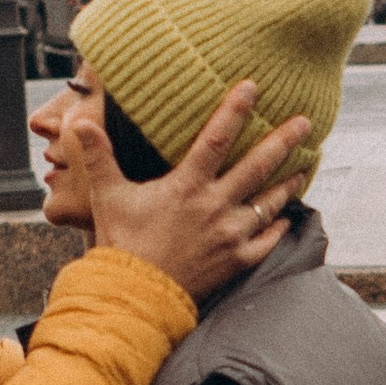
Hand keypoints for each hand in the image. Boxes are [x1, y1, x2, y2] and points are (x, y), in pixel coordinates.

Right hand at [82, 80, 311, 304]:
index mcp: (186, 186)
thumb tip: (79, 122)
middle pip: (257, 166)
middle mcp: (214, 207)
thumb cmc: (120, 244)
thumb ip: (99, 157)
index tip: (252, 87)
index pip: (216, 139)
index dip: (235, 110)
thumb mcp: (108, 195)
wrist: (134, 297)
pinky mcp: (236, 262)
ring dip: (288, 182)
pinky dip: (278, 227)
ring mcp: (229, 236)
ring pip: (269, 202)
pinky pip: (267, 241)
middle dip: (283, 140)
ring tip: (306, 165)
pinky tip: (286, 217)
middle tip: (305, 122)